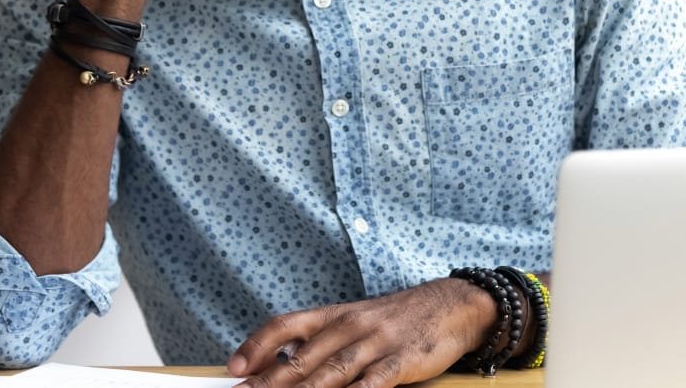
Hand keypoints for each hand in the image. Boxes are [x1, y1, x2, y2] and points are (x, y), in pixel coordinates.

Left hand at [228, 278, 496, 387]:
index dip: (257, 346)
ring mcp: (375, 344)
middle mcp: (349, 326)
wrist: (451, 305)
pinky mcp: (401, 361)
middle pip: (301, 358)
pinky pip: (372, 383)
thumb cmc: (396, 320)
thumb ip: (320, 342)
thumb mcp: (355, 322)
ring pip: (331, 373)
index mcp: (333, 315)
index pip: (285, 325)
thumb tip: (278, 366)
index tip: (234, 368)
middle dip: (268, 383)